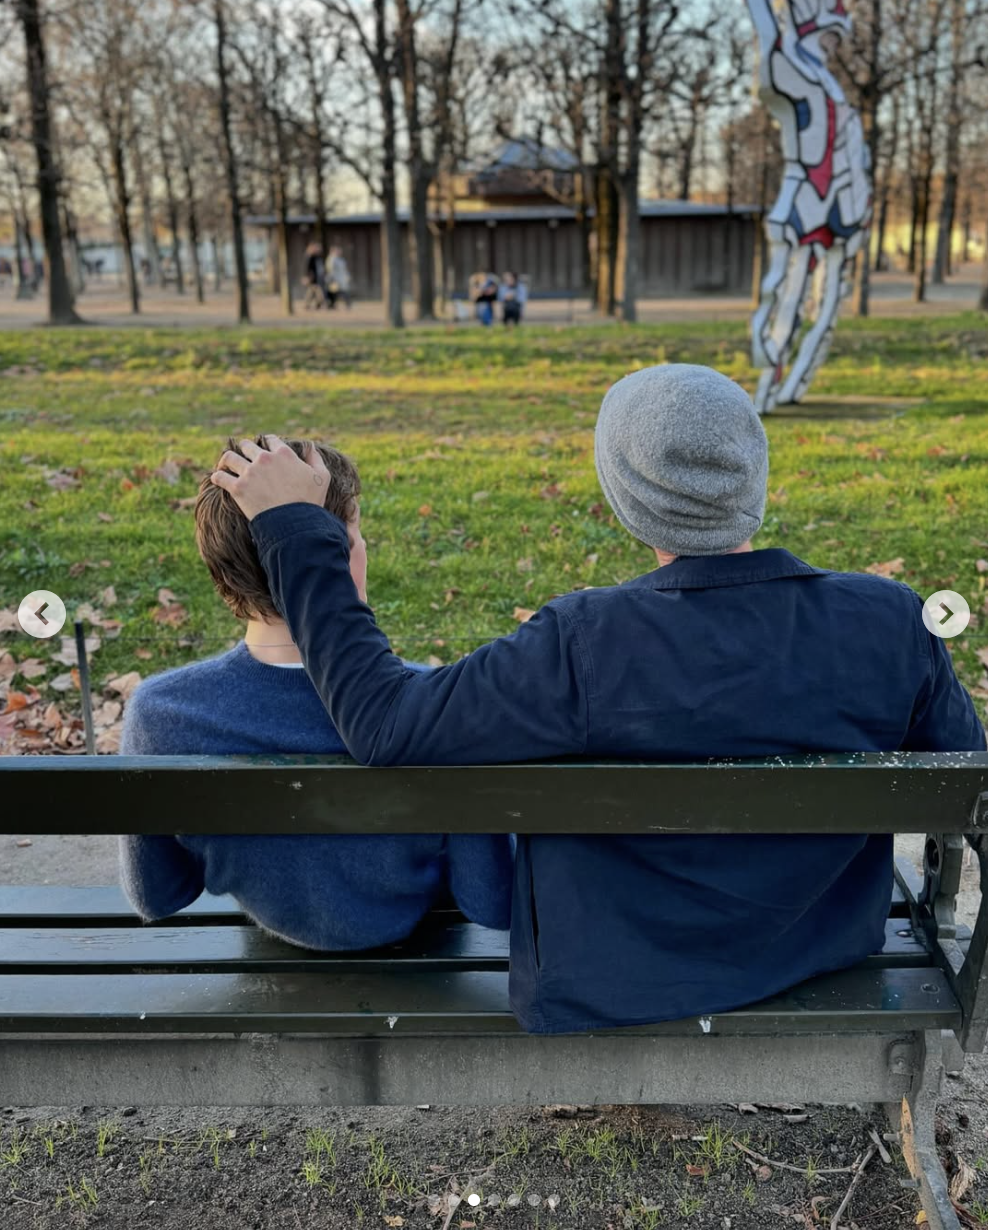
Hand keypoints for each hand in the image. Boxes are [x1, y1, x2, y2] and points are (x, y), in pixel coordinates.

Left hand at [210, 435, 329, 519]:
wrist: (295, 524)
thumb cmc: (310, 502)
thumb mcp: (322, 477)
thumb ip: (316, 458)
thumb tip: (310, 446)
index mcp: (284, 454)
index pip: (270, 439)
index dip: (267, 443)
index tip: (264, 449)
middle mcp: (264, 459)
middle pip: (246, 445)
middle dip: (244, 449)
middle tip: (242, 457)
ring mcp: (250, 473)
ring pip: (229, 457)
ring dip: (226, 461)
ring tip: (224, 466)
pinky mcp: (238, 488)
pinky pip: (220, 477)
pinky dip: (217, 477)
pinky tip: (216, 479)